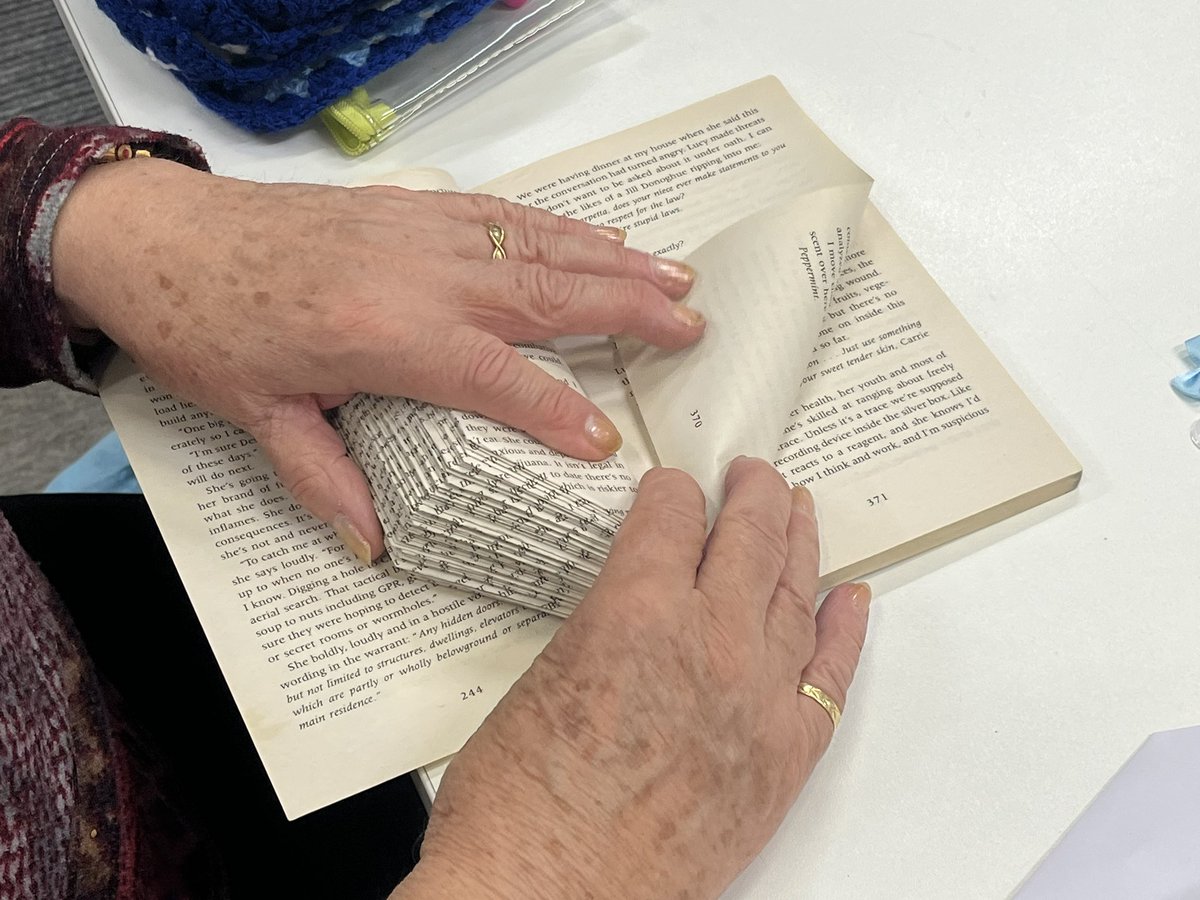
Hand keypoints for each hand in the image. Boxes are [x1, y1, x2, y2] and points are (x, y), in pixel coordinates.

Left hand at [50, 158, 702, 560]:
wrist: (158, 238)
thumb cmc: (204, 326)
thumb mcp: (259, 419)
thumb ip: (326, 481)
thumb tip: (375, 545)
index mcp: (385, 336)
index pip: (498, 379)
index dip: (558, 413)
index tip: (609, 443)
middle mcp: (418, 276)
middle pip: (546, 295)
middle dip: (627, 312)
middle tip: (692, 326)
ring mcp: (419, 233)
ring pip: (538, 246)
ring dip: (613, 259)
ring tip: (676, 274)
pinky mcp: (411, 210)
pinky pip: (504, 213)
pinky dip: (561, 225)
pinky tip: (598, 233)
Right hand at [397, 458, 870, 898]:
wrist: (548, 899)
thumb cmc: (520, 808)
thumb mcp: (542, 678)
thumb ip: (602, 630)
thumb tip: (628, 616)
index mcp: (637, 612)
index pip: (672, 518)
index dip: (673, 494)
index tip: (675, 490)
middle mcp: (708, 643)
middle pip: (748, 539)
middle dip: (752, 495)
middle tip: (754, 474)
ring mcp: (756, 699)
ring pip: (795, 593)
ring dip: (801, 542)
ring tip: (802, 509)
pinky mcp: (783, 757)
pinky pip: (831, 678)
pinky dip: (846, 633)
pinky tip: (852, 599)